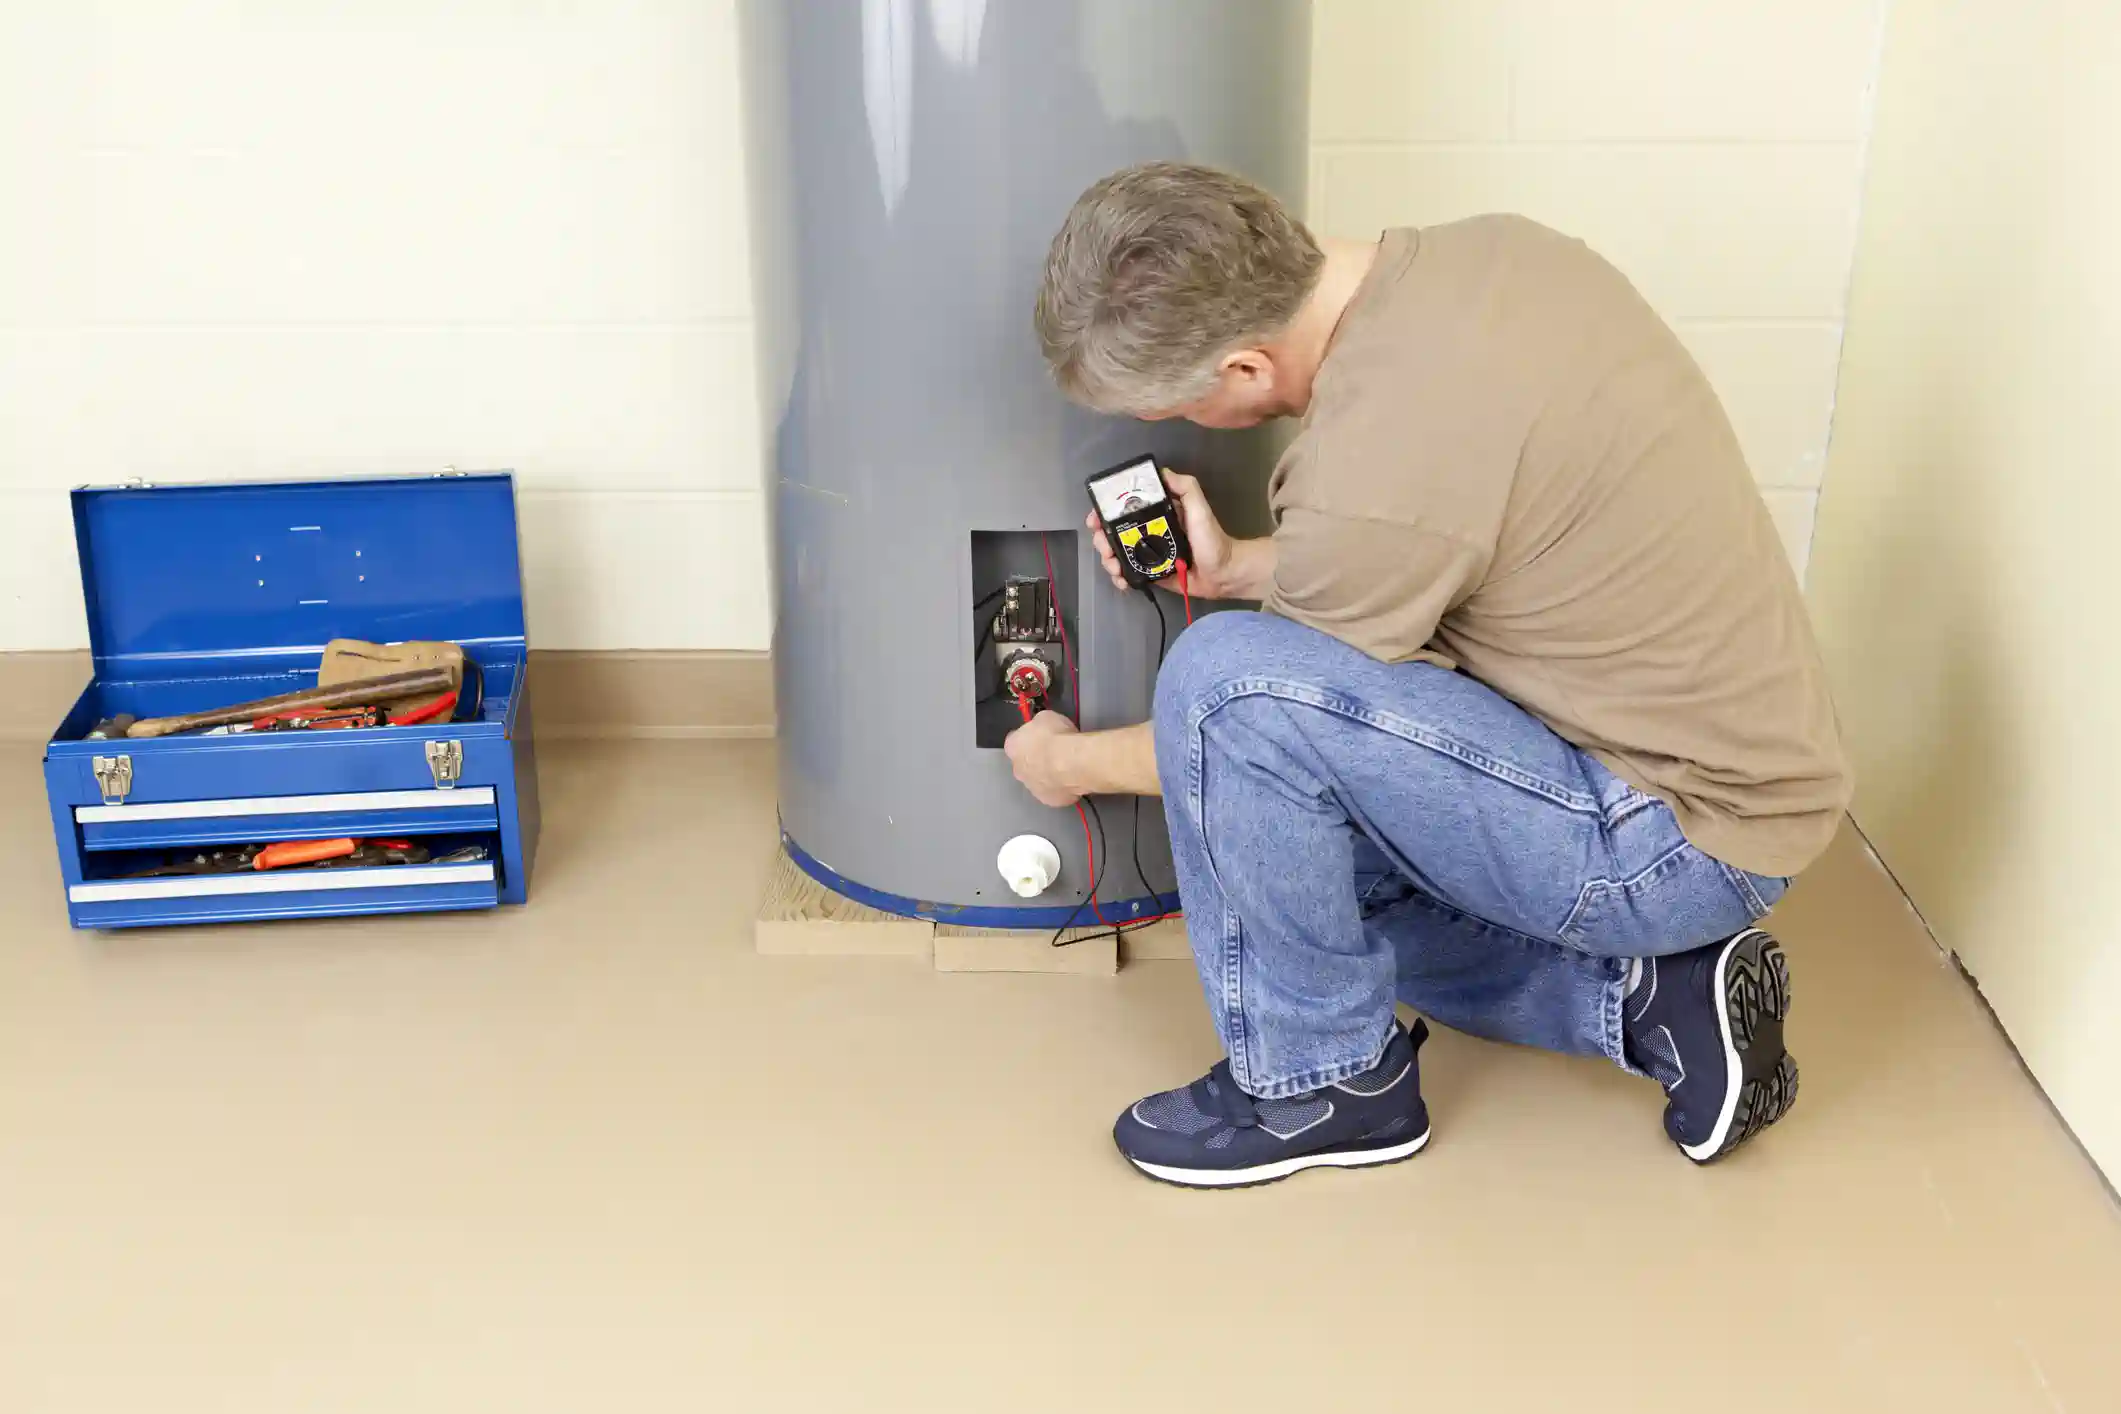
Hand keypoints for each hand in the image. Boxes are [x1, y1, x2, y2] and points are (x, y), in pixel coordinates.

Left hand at [1004, 710, 1082, 806]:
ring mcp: (1032, 788)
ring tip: (1066, 768)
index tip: (1040, 737)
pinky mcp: (1049, 801)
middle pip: (1024, 764)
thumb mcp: (1046, 717)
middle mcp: (1017, 770)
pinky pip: (1055, 793)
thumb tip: (1042, 728)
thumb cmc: (1055, 736)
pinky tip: (1072, 781)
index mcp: (1013, 747)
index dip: (1028, 739)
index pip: (1015, 741)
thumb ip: (1039, 725)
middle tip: (1054, 753)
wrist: (1071, 762)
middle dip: (1036, 760)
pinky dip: (1061, 788)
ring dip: (1048, 775)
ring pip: (1038, 781)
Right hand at [1085, 467, 1267, 600]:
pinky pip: (1129, 573)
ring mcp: (1148, 554)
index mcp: (1156, 514)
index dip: (1105, 513)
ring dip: (1108, 559)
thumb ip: (1185, 487)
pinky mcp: (1151, 573)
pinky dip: (1120, 577)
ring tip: (1113, 566)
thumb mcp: (1200, 508)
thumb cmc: (1212, 539)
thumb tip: (1161, 471)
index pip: (1123, 509)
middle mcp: (1148, 532)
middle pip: (1113, 533)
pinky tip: (1121, 580)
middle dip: (1102, 539)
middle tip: (1104, 547)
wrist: (1224, 573)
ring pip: (1117, 554)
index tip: (1095, 519)